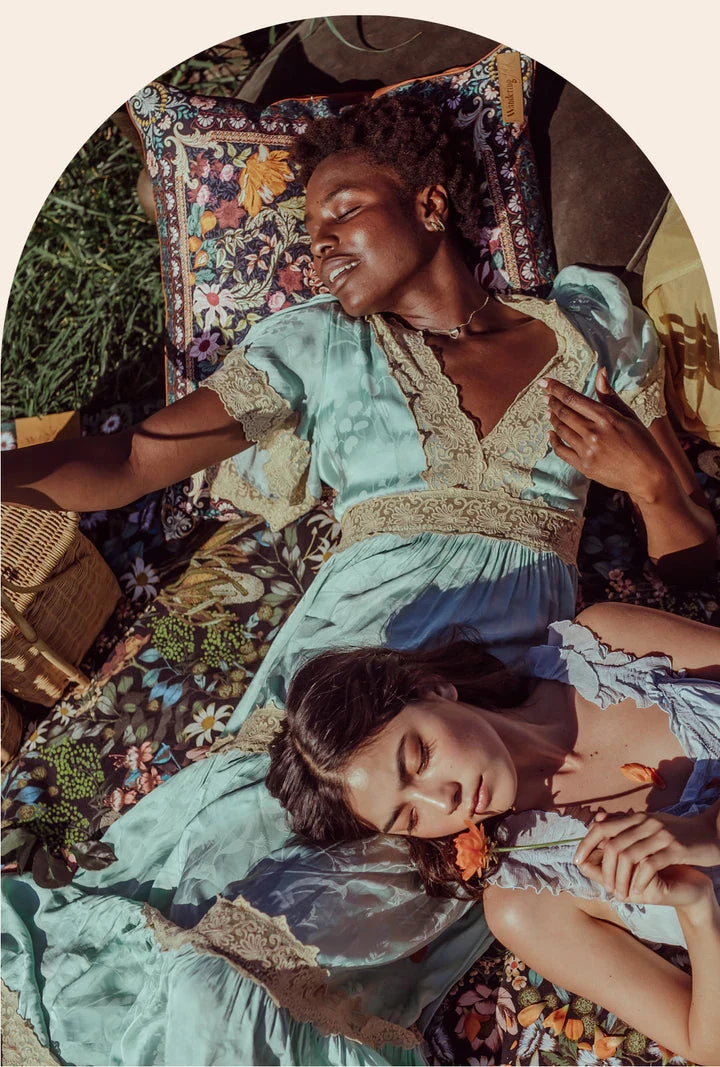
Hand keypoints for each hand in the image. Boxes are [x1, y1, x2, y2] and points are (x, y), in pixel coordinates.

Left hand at [542, 369, 670, 501]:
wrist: (648, 476)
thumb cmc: (643, 443)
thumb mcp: (629, 416)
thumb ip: (609, 396)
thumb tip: (600, 372)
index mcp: (606, 417)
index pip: (573, 398)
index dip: (556, 389)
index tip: (544, 382)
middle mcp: (594, 433)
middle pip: (564, 413)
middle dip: (552, 402)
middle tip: (546, 396)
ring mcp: (587, 450)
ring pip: (561, 430)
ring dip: (553, 419)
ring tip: (549, 412)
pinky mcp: (584, 466)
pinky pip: (561, 451)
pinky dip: (554, 440)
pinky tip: (552, 433)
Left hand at [574, 809, 719, 907]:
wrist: (710, 835)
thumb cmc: (678, 835)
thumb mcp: (650, 827)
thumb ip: (626, 827)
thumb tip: (597, 823)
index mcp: (637, 818)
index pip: (602, 828)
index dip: (586, 844)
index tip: (577, 860)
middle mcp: (646, 822)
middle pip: (612, 844)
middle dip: (604, 869)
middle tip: (605, 887)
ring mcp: (660, 834)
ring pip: (628, 856)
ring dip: (620, 879)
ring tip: (619, 894)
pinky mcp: (675, 848)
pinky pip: (650, 865)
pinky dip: (639, 880)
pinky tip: (636, 893)